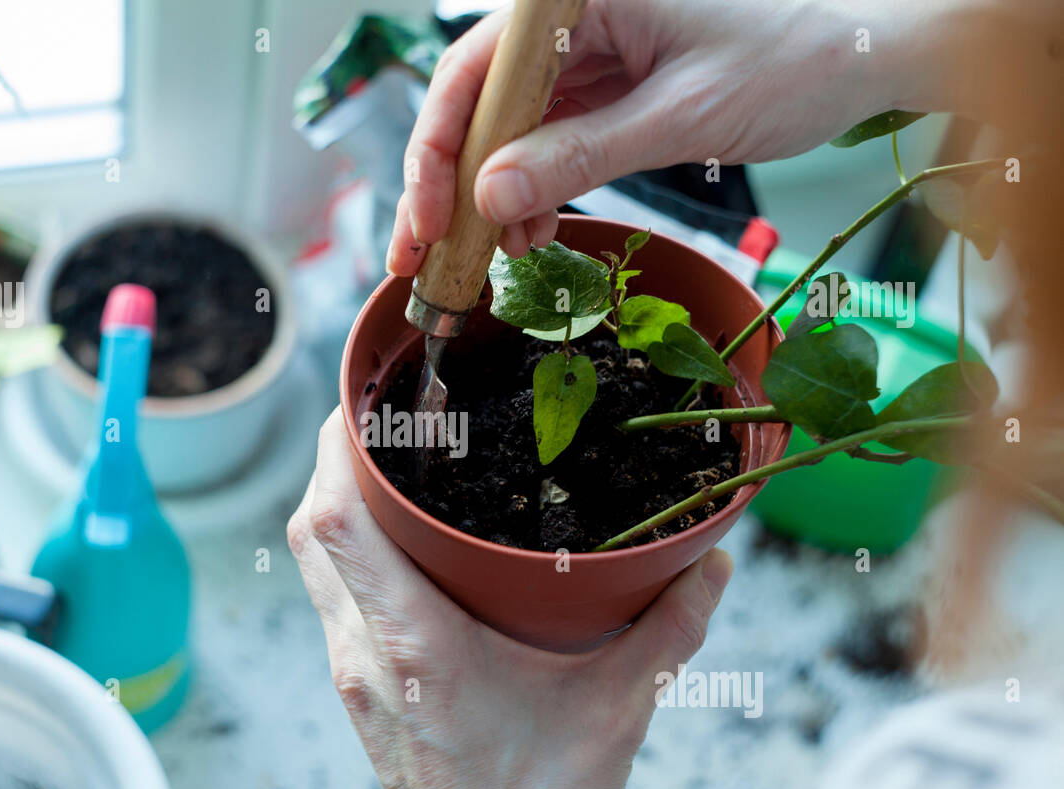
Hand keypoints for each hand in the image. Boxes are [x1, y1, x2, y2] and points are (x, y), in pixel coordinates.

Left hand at [287, 409, 734, 788]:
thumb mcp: (619, 712)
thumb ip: (670, 630)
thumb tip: (714, 560)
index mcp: (414, 646)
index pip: (337, 526)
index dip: (334, 450)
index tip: (367, 398)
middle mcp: (364, 653)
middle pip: (310, 530)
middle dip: (332, 458)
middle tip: (382, 409)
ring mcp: (351, 671)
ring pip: (313, 560)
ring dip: (333, 499)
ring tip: (384, 455)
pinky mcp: (357, 685)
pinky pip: (332, 591)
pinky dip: (347, 544)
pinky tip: (394, 530)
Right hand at [389, 0, 949, 272]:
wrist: (868, 52)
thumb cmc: (796, 56)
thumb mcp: (682, 114)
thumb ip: (580, 156)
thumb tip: (488, 200)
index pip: (476, 69)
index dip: (439, 149)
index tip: (429, 220)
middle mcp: (572, 13)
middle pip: (479, 102)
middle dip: (449, 186)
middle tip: (421, 258)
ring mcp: (587, 48)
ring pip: (506, 128)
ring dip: (490, 200)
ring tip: (489, 263)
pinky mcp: (606, 81)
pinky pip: (548, 140)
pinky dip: (533, 191)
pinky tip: (529, 236)